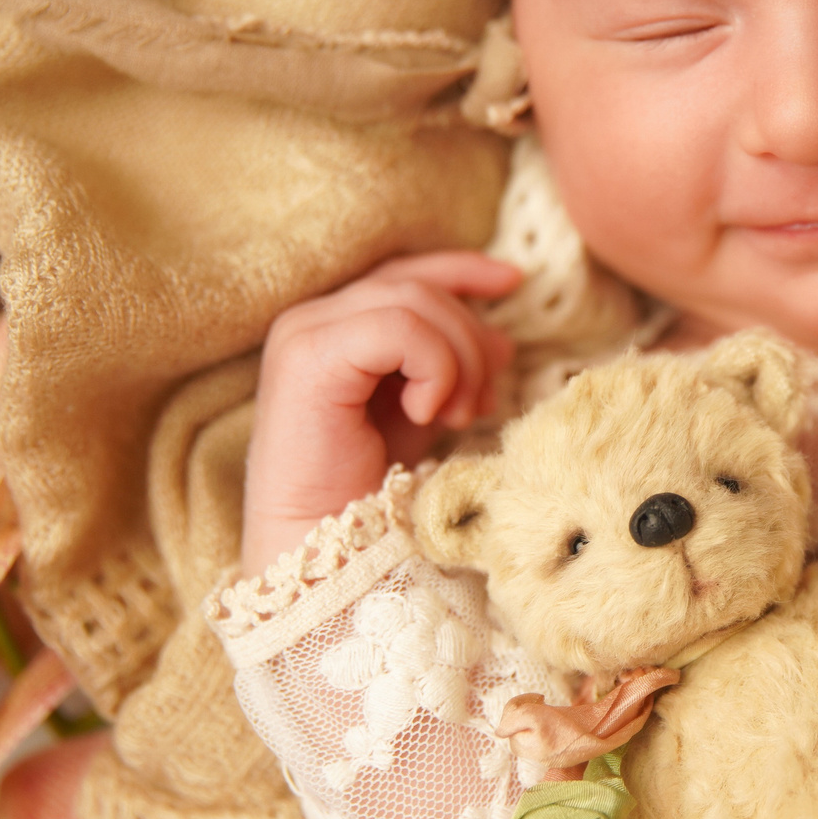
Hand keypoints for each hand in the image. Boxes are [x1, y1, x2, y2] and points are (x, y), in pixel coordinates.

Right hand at [240, 251, 522, 578]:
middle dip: (470, 338)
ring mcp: (303, 333)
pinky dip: (432, 368)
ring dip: (457, 361)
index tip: (513, 282)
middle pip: (418, 287)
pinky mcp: (308, 357)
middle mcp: (310, 319)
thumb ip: (452, 369)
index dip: (461, 270)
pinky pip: (398, 328)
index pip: (404, 274)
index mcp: (333, 326)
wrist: (322, 548)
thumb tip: (502, 336)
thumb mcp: (423, 414)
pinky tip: (426, 414)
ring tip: (458, 417)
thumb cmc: (366, 489)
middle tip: (484, 402)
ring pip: (414, 302)